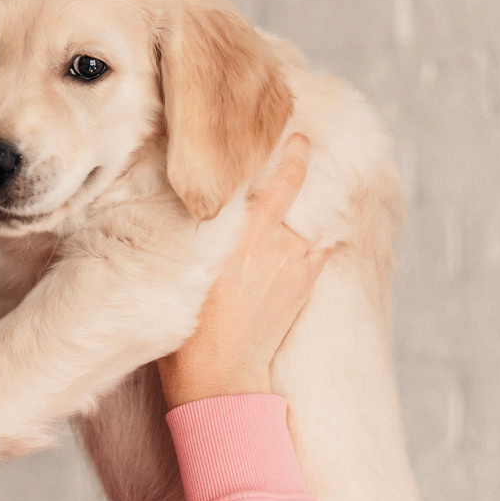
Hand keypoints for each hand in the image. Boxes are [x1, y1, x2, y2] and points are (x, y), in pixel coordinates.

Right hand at [157, 135, 330, 409]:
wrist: (220, 378)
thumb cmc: (184, 329)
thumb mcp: (173, 271)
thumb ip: (185, 233)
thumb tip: (181, 202)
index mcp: (230, 232)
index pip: (254, 172)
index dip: (265, 145)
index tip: (266, 122)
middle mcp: (267, 238)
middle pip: (289, 181)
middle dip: (295, 153)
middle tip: (297, 134)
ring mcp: (293, 259)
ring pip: (307, 213)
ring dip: (307, 199)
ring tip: (304, 182)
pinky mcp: (306, 280)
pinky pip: (325, 243)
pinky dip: (325, 231)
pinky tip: (323, 224)